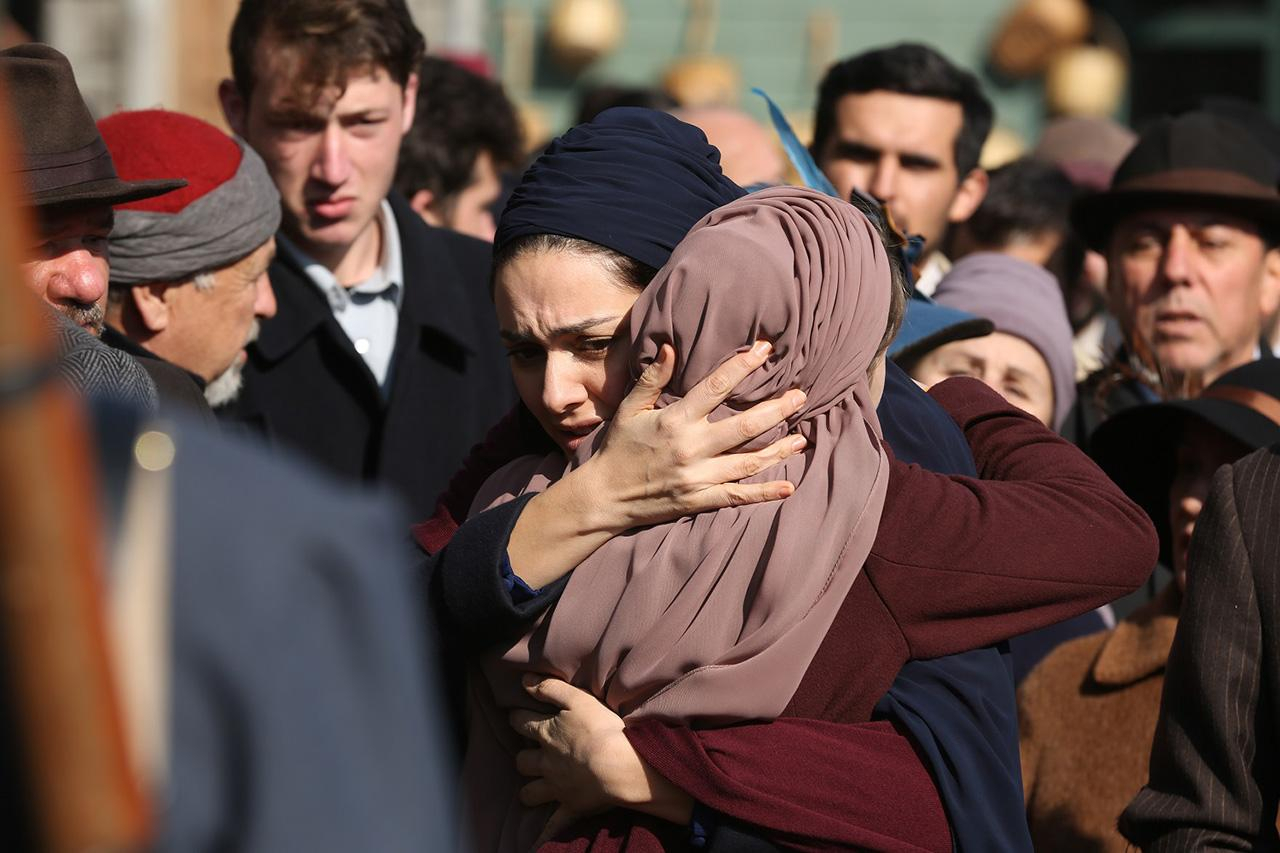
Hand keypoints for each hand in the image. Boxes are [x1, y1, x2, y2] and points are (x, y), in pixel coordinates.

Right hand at [507, 340, 806, 588]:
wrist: (604, 497)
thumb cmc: (618, 448)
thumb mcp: (629, 409)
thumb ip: (653, 379)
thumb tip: (671, 347)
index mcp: (675, 421)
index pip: (716, 388)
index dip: (743, 366)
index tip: (765, 349)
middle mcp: (691, 448)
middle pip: (745, 427)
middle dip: (776, 410)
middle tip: (801, 396)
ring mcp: (697, 477)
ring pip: (748, 462)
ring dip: (779, 450)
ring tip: (802, 438)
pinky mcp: (700, 500)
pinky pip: (738, 496)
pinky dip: (764, 493)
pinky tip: (788, 487)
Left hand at [510, 676, 692, 845]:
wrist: (619, 767)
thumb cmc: (602, 729)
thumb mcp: (578, 699)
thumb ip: (550, 689)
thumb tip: (524, 681)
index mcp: (547, 734)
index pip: (522, 723)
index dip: (517, 717)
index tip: (516, 715)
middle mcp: (546, 762)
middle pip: (522, 761)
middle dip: (523, 756)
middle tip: (529, 753)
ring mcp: (556, 787)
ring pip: (530, 792)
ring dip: (529, 789)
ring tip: (533, 786)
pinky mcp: (570, 806)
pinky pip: (552, 823)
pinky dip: (545, 829)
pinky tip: (537, 838)